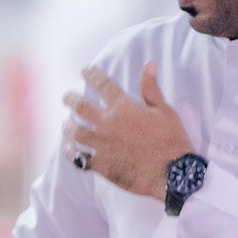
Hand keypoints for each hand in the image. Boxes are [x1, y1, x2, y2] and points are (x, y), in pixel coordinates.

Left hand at [62, 61, 189, 198]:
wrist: (170, 173)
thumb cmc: (170, 140)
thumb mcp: (164, 110)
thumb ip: (151, 88)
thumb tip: (149, 64)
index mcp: (123, 108)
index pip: (102, 85)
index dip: (92, 75)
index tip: (85, 70)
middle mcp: (107, 124)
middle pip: (81, 107)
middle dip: (71, 99)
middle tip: (66, 97)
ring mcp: (101, 145)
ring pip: (76, 133)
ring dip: (69, 127)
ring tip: (67, 124)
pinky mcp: (101, 165)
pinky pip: (79, 158)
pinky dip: (71, 153)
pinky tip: (68, 149)